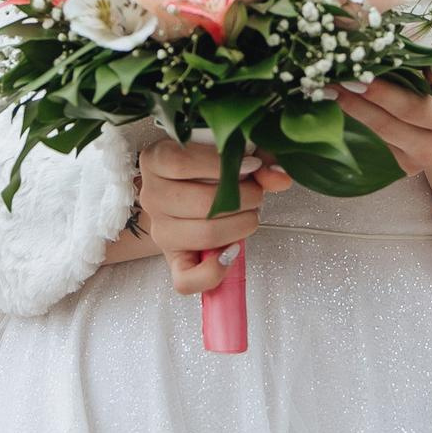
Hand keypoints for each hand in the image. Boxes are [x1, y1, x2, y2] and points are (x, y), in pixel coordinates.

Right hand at [136, 135, 294, 295]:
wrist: (188, 193)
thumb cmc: (211, 169)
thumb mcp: (233, 152)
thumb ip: (258, 158)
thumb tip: (279, 177)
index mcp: (156, 160)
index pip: (181, 162)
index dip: (222, 166)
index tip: (251, 166)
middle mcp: (152, 195)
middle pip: (201, 202)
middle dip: (243, 198)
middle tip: (256, 195)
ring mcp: (160, 230)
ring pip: (204, 235)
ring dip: (240, 226)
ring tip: (250, 215)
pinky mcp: (172, 259)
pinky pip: (186, 279)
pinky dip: (214, 271)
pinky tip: (232, 251)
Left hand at [330, 46, 431, 181]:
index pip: (414, 107)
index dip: (383, 94)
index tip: (357, 75)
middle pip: (388, 124)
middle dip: (357, 101)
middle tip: (331, 78)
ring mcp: (417, 160)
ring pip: (377, 133)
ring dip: (351, 108)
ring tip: (328, 85)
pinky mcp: (403, 165)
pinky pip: (376, 139)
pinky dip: (358, 117)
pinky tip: (341, 98)